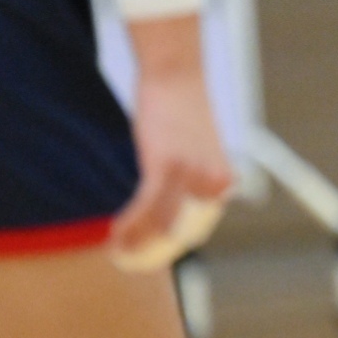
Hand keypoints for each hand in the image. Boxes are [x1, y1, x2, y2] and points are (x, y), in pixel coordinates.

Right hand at [108, 16, 232, 272]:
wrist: (177, 77)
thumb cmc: (183, 112)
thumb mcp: (196, 149)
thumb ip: (194, 176)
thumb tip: (181, 200)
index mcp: (222, 182)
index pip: (198, 228)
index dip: (171, 247)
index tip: (149, 256)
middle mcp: (213, 183)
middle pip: (180, 234)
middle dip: (152, 251)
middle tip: (127, 260)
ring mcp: (191, 176)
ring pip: (160, 225)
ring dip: (135, 243)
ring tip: (117, 252)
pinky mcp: (167, 166)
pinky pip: (146, 207)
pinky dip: (129, 225)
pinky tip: (114, 234)